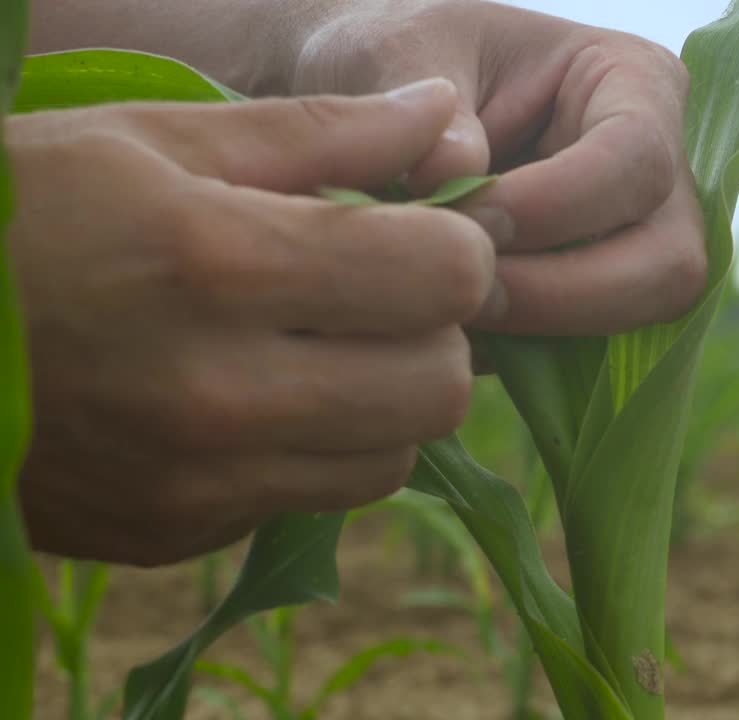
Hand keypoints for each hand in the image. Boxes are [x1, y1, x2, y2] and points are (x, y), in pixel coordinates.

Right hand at [9, 80, 502, 564]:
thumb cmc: (26, 210)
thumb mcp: (159, 140)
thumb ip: (323, 132)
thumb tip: (443, 114)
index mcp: (218, 264)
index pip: (445, 277)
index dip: (458, 248)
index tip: (422, 234)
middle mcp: (218, 393)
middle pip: (442, 388)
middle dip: (436, 334)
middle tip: (381, 296)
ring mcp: (195, 483)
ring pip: (393, 459)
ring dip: (384, 401)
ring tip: (318, 348)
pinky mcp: (175, 534)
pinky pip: (311, 500)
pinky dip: (313, 450)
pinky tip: (252, 402)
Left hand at [291, 0, 706, 335]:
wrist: (385, 112)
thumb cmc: (405, 57)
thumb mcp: (399, 49)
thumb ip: (423, 114)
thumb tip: (452, 178)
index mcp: (634, 81)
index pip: (634, 158)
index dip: (557, 204)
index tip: (467, 220)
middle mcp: (663, 170)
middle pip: (667, 260)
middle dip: (563, 292)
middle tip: (460, 292)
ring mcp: (644, 243)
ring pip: (643, 316)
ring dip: (547, 330)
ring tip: (452, 310)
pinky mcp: (604, 300)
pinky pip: (595, 352)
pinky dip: (527, 354)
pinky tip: (458, 328)